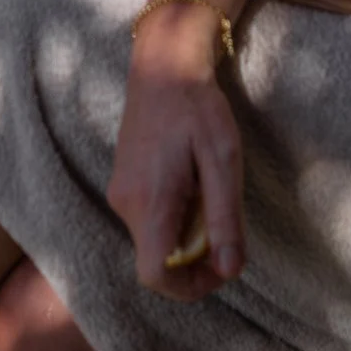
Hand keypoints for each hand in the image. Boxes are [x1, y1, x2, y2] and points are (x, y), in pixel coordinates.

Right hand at [105, 5, 244, 300]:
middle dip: (195, 259)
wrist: (164, 65)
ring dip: (186, 236)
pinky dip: (174, 218)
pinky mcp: (123, 182)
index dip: (190, 286)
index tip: (221, 266)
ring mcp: (120, 192)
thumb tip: (229, 270)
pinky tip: (194, 184)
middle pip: (157, 260)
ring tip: (211, 196)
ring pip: (154, 239)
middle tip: (226, 228)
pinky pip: (149, 218)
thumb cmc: (197, 108)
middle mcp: (125, 203)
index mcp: (150, 201)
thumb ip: (224, 219)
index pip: (155, 275)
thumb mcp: (223, 162)